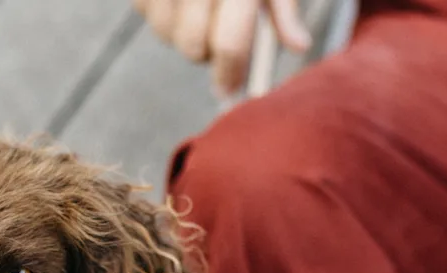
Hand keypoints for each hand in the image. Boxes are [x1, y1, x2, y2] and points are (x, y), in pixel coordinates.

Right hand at [136, 0, 310, 98]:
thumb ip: (284, 7)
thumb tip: (299, 46)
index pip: (230, 43)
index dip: (231, 74)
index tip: (231, 91)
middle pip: (194, 47)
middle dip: (209, 54)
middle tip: (222, 42)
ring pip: (167, 35)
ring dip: (185, 35)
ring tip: (201, 10)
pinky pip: (148, 15)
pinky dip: (164, 14)